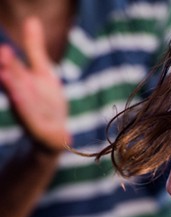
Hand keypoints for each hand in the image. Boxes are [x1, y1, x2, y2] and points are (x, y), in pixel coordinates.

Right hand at [0, 17, 70, 152]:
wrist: (55, 133)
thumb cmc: (47, 101)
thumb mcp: (43, 72)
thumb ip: (34, 49)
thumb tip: (31, 20)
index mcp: (21, 80)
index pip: (13, 67)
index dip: (8, 59)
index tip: (4, 48)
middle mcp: (21, 95)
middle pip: (14, 80)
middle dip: (9, 68)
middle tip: (4, 54)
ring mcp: (27, 111)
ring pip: (19, 98)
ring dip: (13, 88)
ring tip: (5, 75)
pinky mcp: (36, 127)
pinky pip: (29, 118)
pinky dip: (25, 110)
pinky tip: (21, 102)